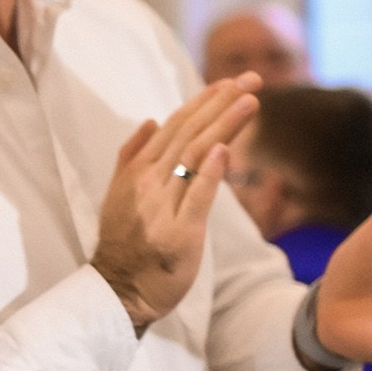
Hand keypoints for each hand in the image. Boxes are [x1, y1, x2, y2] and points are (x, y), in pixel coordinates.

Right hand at [92, 78, 260, 329]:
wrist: (119, 292)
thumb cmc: (127, 243)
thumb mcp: (119, 195)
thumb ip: (131, 157)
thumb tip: (150, 120)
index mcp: (138, 172)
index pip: (176, 127)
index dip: (204, 102)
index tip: (231, 82)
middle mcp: (148, 183)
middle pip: (189, 134)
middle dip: (221, 103)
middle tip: (252, 78)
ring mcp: (162, 207)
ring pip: (195, 157)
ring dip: (223, 126)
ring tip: (251, 101)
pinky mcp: (179, 233)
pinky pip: (196, 197)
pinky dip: (210, 172)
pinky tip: (226, 149)